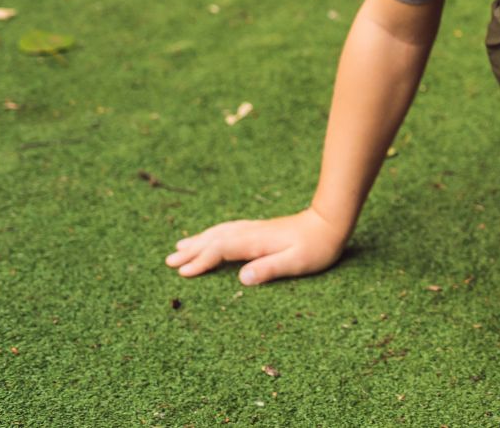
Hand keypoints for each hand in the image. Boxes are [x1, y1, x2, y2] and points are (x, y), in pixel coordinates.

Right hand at [164, 207, 349, 285]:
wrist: (330, 221)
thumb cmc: (317, 246)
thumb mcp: (296, 262)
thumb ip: (270, 269)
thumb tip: (242, 278)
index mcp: (256, 242)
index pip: (221, 250)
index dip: (201, 261)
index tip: (183, 272)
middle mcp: (251, 233)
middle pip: (215, 239)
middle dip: (192, 250)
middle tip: (169, 261)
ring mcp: (255, 229)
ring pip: (220, 233)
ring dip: (200, 240)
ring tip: (180, 247)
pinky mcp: (260, 230)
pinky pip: (229, 230)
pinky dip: (214, 234)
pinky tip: (210, 237)